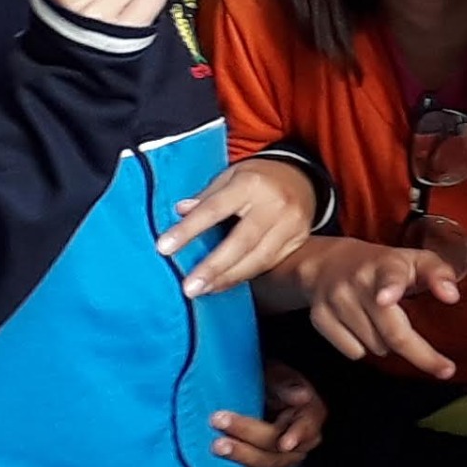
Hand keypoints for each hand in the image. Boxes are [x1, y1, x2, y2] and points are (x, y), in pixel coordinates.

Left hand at [160, 158, 319, 298]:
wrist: (302, 179)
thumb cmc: (257, 178)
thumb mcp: (230, 175)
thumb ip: (206, 195)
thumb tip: (180, 210)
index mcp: (250, 184)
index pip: (214, 209)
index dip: (189, 229)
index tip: (164, 247)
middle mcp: (273, 205)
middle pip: (241, 241)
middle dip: (213, 266)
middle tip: (189, 287)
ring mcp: (290, 225)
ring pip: (258, 258)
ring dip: (228, 278)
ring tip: (203, 290)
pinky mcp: (298, 241)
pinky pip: (268, 263)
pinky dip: (244, 276)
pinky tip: (224, 285)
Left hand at [210, 363, 322, 466]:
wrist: (262, 395)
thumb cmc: (273, 383)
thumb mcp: (281, 377)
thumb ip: (289, 387)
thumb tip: (302, 396)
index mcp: (309, 416)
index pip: (306, 427)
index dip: (297, 435)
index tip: (284, 442)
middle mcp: (302, 443)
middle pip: (279, 448)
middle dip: (248, 435)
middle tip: (219, 422)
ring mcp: (287, 460)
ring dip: (245, 458)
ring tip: (220, 448)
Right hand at [294, 235, 462, 376]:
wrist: (327, 262)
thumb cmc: (383, 266)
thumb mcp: (415, 260)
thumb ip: (439, 273)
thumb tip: (451, 295)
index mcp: (385, 264)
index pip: (389, 276)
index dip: (389, 287)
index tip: (385, 298)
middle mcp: (358, 281)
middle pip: (392, 332)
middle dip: (421, 354)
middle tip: (445, 369)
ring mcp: (335, 300)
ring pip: (374, 347)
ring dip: (386, 343)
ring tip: (381, 321)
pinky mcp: (319, 318)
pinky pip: (353, 352)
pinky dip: (363, 347)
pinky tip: (360, 326)